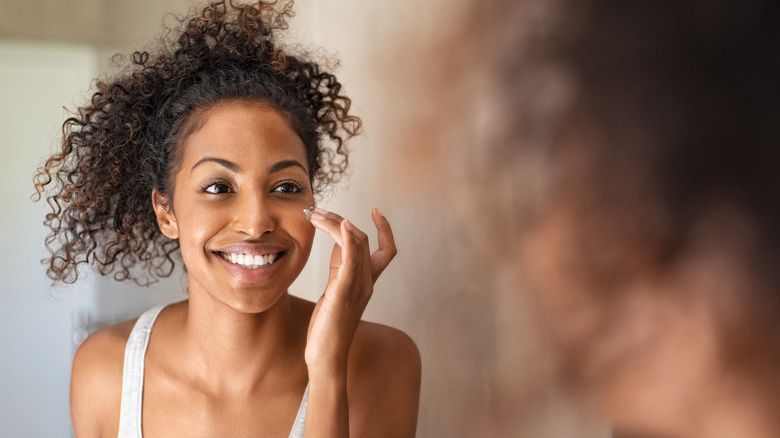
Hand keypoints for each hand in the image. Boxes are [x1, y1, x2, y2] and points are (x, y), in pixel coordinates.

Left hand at [305, 207, 396, 374]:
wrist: (326, 356)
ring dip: (337, 223)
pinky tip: (342, 225)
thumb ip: (339, 267)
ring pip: (356, 244)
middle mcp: (366, 282)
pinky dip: (347, 238)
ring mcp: (357, 287)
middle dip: (341, 220)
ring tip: (316, 215)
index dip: (385, 229)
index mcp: (367, 282)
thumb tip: (337, 241)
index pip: (386, 250)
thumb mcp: (335, 290)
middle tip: (318, 211)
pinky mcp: (343, 292)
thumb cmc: (328, 326)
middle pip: (364, 239)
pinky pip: (351, 260)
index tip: (376, 209)